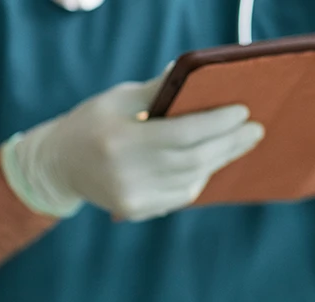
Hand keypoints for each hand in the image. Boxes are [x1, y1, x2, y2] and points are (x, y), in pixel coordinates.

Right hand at [0, 72, 264, 221]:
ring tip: (237, 143)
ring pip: (192, 180)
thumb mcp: (118, 98)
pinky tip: (208, 163)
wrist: (59, 165)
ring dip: (218, 160)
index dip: (217, 124)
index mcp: (120, 140)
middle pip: (194, 160)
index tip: (242, 112)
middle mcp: (126, 173)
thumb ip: (158, 91)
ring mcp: (132, 197)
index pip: (182, 134)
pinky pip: (180, 195)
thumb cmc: (92, 123)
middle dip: (229, 143)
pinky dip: (198, 177)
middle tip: (255, 130)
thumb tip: (196, 76)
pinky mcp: (137, 212)